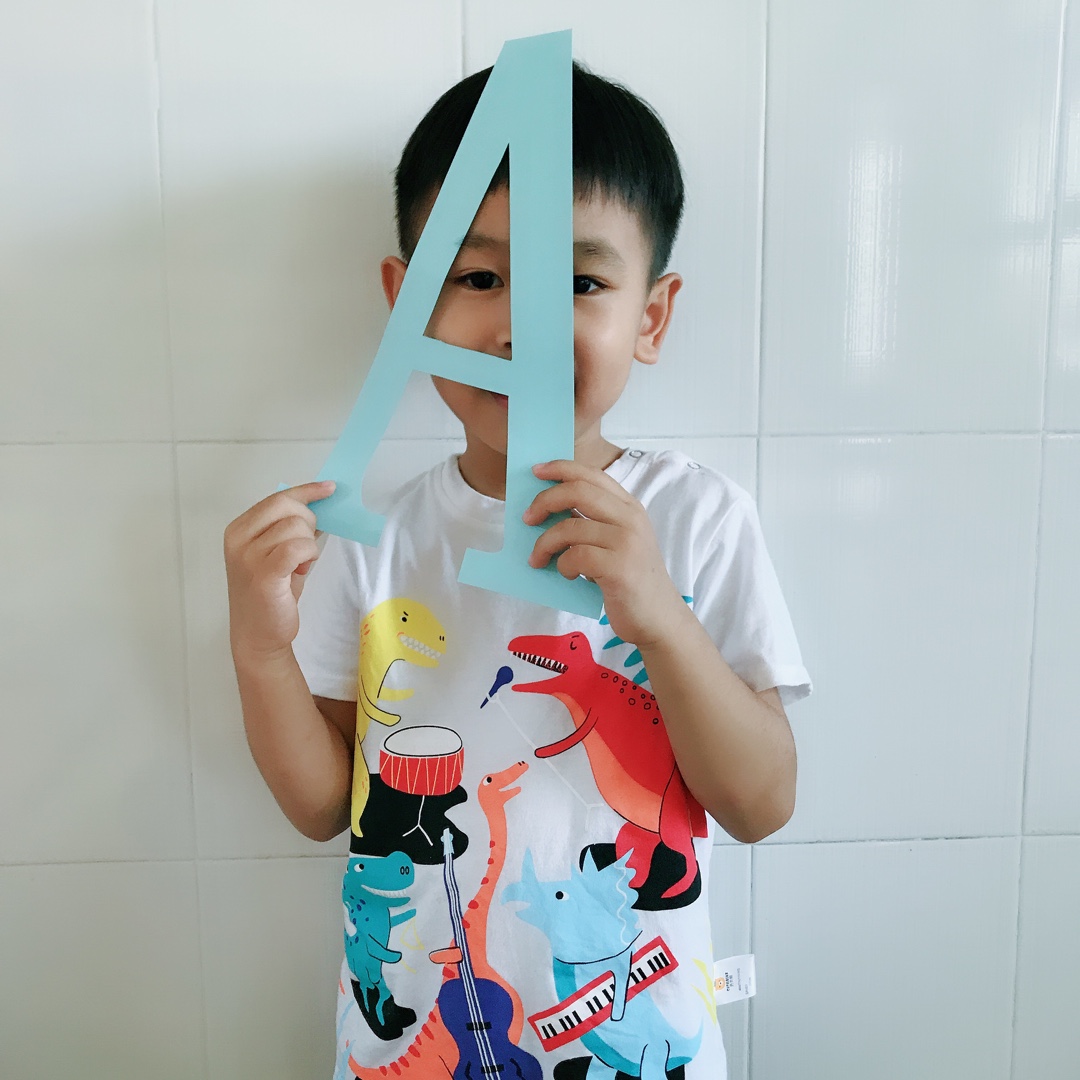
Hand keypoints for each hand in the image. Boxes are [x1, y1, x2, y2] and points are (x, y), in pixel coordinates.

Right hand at [224, 481, 334, 662]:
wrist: (258, 636)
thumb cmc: (270, 595)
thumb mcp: (278, 554)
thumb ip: (291, 530)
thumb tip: (319, 507)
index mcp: (238, 530)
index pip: (277, 499)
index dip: (306, 492)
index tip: (329, 488)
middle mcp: (239, 540)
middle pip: (288, 508)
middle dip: (308, 522)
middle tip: (306, 548)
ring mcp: (248, 557)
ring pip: (296, 528)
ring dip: (308, 545)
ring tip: (299, 565)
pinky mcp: (264, 574)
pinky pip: (298, 547)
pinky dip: (308, 554)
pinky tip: (303, 567)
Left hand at [523, 460, 687, 647]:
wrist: (658, 618)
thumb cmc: (630, 581)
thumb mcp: (618, 542)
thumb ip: (593, 522)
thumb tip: (549, 508)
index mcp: (629, 507)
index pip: (591, 474)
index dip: (561, 468)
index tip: (536, 471)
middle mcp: (630, 519)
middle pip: (577, 491)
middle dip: (544, 501)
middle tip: (527, 518)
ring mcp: (627, 542)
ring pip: (569, 527)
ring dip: (545, 544)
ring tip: (539, 559)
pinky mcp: (619, 568)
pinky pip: (575, 556)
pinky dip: (562, 565)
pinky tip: (569, 575)